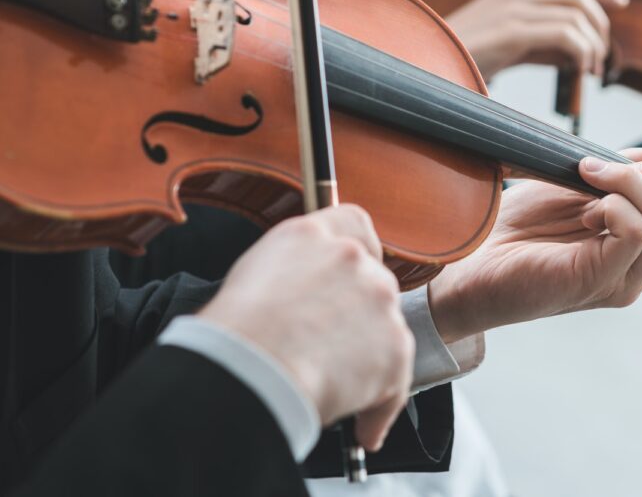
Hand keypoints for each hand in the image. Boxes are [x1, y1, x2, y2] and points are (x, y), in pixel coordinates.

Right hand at [198, 205, 413, 450]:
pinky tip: (362, 430)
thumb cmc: (232, 334)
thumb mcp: (254, 276)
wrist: (248, 369)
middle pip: (373, 284)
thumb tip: (303, 294)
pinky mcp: (396, 345)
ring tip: (331, 393)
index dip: (360, 252)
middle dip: (358, 318)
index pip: (354, 224)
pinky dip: (379, 407)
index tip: (353, 280)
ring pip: (385, 332)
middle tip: (328, 350)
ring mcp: (379, 301)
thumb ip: (293, 271)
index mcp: (312, 234)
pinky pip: (395, 381)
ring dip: (366, 362)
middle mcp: (352, 259)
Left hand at [427, 144, 641, 341]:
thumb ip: (629, 171)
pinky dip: (617, 202)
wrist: (467, 264)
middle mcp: (641, 271)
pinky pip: (638, 232)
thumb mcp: (580, 184)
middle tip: (601, 168)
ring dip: (631, 182)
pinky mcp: (598, 282)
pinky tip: (585, 205)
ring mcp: (624, 281)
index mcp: (641, 250)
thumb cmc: (516, 227)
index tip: (621, 167)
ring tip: (587, 178)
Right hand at [445, 0, 629, 79]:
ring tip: (590, 69)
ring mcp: (511, 9)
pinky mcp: (511, 32)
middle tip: (602, 53)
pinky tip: (579, 71)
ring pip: (575, 11)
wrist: (425, 69)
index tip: (620, 2)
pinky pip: (564, 33)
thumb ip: (541, 44)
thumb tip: (578, 52)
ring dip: (593, 42)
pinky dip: (582, 51)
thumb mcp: (509, 48)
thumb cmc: (464, 63)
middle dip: (600, 20)